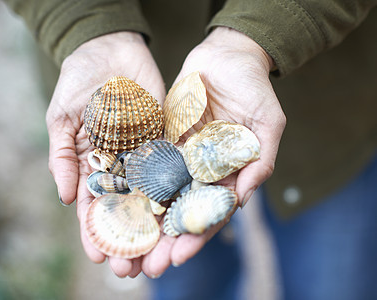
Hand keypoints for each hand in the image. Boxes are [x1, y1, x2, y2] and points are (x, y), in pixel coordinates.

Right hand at [46, 32, 165, 276]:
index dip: (95, 232)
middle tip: (130, 269)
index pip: (92, 207)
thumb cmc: (78, 83)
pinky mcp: (166, 140)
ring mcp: (144, 155)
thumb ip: (63, 156)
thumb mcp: (61, 118)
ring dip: (154, 227)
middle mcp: (120, 167)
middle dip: (128, 239)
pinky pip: (172, 168)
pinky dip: (177, 191)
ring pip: (151, 197)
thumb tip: (66, 197)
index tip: (98, 257)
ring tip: (158, 255)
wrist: (109, 50)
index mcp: (92, 165)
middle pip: (125, 210)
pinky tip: (181, 215)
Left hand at [141, 27, 285, 277]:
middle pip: (180, 211)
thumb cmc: (254, 88)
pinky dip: (133, 184)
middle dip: (164, 239)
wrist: (226, 56)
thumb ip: (261, 158)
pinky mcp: (162, 139)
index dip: (195, 236)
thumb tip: (246, 195)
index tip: (178, 256)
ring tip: (125, 246)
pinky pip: (145, 164)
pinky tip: (116, 203)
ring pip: (159, 194)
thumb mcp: (268, 121)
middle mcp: (202, 171)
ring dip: (144, 221)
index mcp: (228, 174)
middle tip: (145, 266)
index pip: (210, 213)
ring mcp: (180, 157)